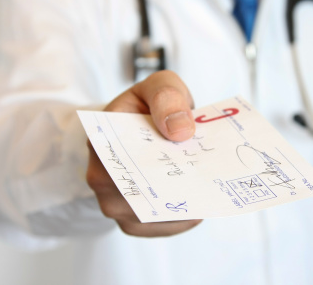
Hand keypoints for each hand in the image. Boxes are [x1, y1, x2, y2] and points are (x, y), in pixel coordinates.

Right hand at [86, 70, 201, 236]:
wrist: (143, 128)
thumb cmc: (150, 107)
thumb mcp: (160, 85)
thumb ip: (166, 97)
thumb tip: (180, 130)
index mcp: (102, 140)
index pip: (126, 155)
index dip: (159, 157)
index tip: (190, 150)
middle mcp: (101, 178)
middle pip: (143, 190)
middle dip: (178, 183)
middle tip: (210, 173)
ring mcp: (114, 204)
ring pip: (154, 213)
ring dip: (185, 203)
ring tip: (210, 187)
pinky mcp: (133, 222)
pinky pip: (162, 227)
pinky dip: (185, 217)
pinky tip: (202, 202)